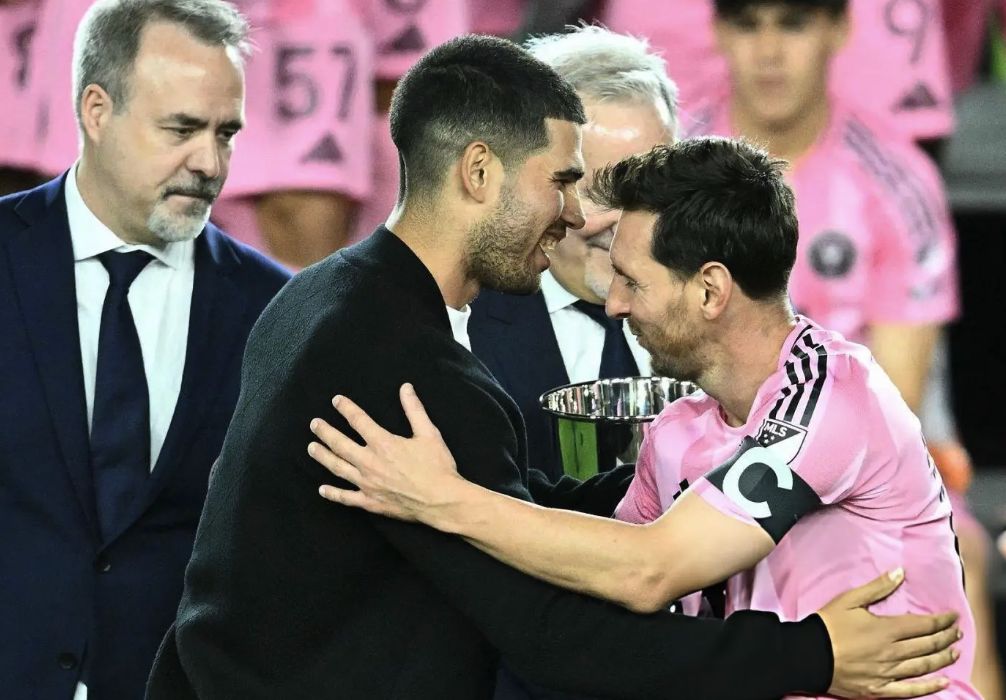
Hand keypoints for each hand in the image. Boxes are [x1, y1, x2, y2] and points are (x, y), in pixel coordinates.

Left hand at [309, 383, 464, 524]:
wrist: (441, 500)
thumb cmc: (437, 467)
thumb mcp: (429, 433)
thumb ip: (414, 409)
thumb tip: (406, 388)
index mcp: (383, 443)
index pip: (359, 421)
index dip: (346, 408)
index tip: (336, 401)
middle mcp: (370, 462)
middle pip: (340, 444)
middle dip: (325, 432)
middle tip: (314, 424)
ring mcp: (367, 483)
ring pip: (338, 468)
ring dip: (323, 457)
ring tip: (311, 448)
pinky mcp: (370, 502)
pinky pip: (346, 497)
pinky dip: (332, 493)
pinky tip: (322, 489)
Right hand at [818, 568, 960, 697]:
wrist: (807, 655)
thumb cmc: (826, 625)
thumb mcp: (849, 599)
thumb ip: (877, 587)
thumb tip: (899, 572)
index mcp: (885, 629)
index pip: (923, 625)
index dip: (941, 620)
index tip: (952, 616)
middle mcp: (891, 652)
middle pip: (927, 645)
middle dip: (946, 637)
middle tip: (957, 632)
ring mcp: (887, 673)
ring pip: (923, 666)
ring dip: (942, 658)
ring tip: (954, 652)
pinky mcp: (880, 689)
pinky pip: (910, 690)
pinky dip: (929, 686)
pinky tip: (942, 682)